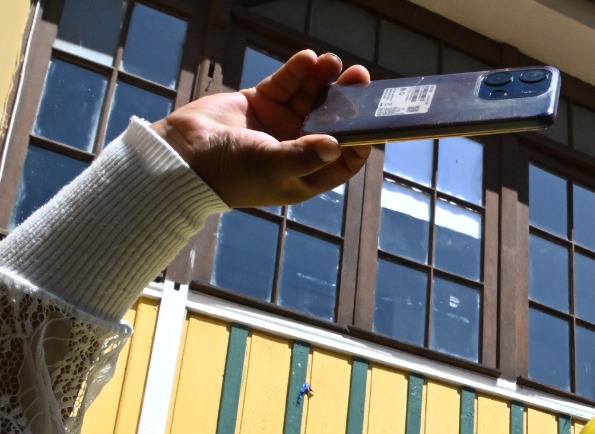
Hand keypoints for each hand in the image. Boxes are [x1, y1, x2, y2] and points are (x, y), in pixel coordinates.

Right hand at [150, 49, 370, 207]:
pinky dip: (297, 71)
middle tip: (361, 77)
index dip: (361, 141)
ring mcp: (280, 124)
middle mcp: (298, 148)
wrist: (183, 154)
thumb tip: (336, 145)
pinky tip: (308, 58)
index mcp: (307, 174)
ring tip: (333, 62)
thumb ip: (305, 155)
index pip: (345, 159)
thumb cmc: (231, 171)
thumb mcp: (272, 166)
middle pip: (332, 122)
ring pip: (311, 98)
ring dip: (323, 80)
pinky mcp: (262, 102)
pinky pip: (286, 84)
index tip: (373, 120)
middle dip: (348, 101)